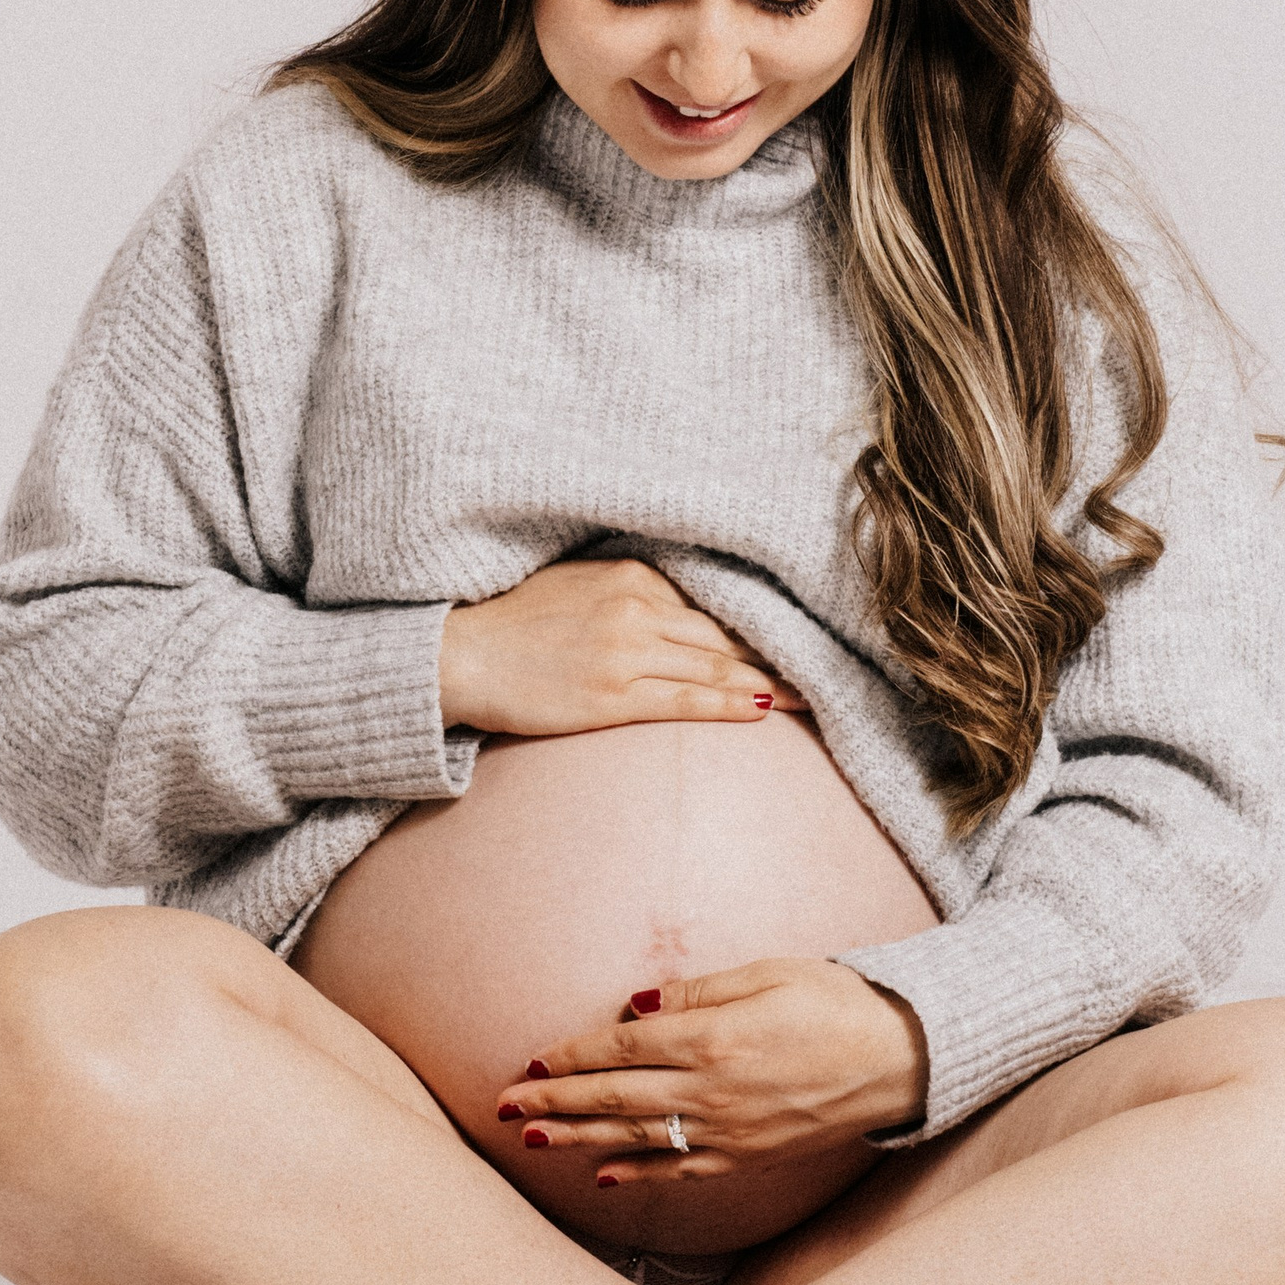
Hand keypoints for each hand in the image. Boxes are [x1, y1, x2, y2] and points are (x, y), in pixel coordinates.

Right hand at [438, 558, 805, 737]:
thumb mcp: (578, 583)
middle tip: (824, 667)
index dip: (758, 623)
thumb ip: (631, 589)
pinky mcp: (612, 696)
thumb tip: (681, 609)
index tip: (797, 633)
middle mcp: (636, 607)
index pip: (711, 603)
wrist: (460, 653)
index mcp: (632, 574)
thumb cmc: (514, 620)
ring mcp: (626, 652)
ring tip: (809, 694)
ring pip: (715, 666)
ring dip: (767, 682)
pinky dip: (728, 703)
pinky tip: (759, 709)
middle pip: (724, 635)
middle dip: (776, 652)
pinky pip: (685, 700)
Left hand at [495, 958, 927, 1180]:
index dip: (570, 1057)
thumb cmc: (837, 1001)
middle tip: (502, 1108)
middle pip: (614, 1100)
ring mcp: (730, 1133)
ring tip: (531, 1140)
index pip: (619, 1051)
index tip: (530, 1059)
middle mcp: (712, 1093)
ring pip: (636, 1140)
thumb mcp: (767, 973)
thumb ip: (696, 991)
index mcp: (712, 1039)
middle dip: (553, 1103)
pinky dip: (639, 1173)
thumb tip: (634, 1008)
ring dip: (578, 1140)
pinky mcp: (750, 1156)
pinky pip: (682, 1170)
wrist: (904, 1058)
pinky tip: (604, 1176)